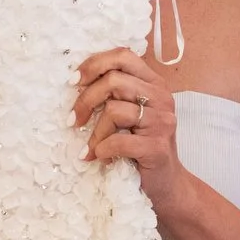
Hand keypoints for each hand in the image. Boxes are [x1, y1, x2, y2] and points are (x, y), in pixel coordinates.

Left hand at [73, 48, 184, 208]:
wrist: (166, 183)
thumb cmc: (141, 147)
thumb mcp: (130, 114)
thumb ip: (115, 94)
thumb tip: (76, 81)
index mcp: (154, 83)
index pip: (122, 56)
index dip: (95, 64)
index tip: (74, 82)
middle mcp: (161, 97)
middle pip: (113, 81)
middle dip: (85, 101)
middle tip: (74, 120)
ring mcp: (162, 122)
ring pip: (114, 110)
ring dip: (95, 133)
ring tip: (91, 148)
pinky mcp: (157, 147)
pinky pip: (118, 141)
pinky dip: (103, 150)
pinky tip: (102, 158)